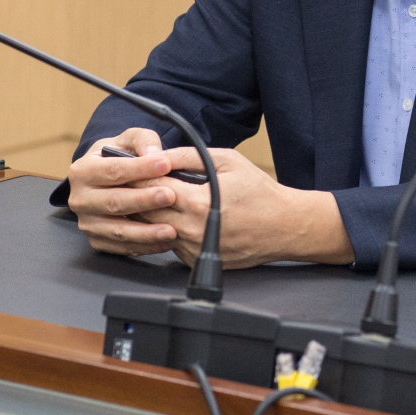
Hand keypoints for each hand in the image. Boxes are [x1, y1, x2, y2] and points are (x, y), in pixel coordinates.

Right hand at [67, 127, 179, 256]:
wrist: (106, 181)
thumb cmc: (119, 157)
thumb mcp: (128, 140)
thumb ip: (142, 140)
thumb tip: (154, 153)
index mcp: (82, 171)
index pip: (113, 170)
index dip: (140, 168)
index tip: (165, 165)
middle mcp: (80, 199)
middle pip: (114, 202)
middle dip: (144, 201)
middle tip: (170, 196)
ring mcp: (87, 223)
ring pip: (117, 230)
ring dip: (145, 232)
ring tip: (171, 229)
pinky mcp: (97, 241)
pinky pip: (121, 248)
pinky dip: (144, 246)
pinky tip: (164, 242)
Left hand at [138, 147, 353, 268]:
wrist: (284, 227)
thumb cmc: (260, 193)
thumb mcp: (227, 161)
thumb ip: (188, 155)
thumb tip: (158, 154)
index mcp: (196, 203)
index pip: (151, 187)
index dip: (138, 175)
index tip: (131, 168)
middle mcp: (190, 230)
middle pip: (145, 212)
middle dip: (137, 195)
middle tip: (132, 181)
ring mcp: (192, 249)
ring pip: (153, 230)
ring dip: (149, 214)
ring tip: (149, 197)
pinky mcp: (195, 260)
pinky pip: (169, 243)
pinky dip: (165, 230)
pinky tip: (174, 216)